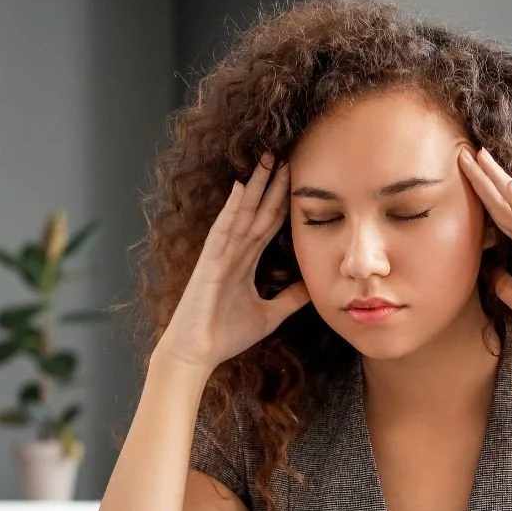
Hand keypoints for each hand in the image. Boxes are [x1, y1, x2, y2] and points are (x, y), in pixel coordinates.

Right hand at [154, 152, 310, 370]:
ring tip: (267, 160)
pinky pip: (222, 231)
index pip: (268, 225)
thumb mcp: (270, 315)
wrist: (197, 353)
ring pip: (241, 213)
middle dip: (272, 186)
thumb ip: (290, 299)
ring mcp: (220, 255)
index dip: (283, 202)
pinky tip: (241, 188)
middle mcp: (233, 253)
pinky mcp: (209, 263)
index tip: (297, 180)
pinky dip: (231, 209)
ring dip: (255, 187)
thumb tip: (314, 287)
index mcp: (245, 262)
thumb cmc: (225, 335)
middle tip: (286, 157)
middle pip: (257, 212)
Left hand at [458, 145, 511, 371]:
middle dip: (485, 177)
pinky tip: (508, 183)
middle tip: (465, 153)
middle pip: (505, 202)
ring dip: (497, 178)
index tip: (468, 174)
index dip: (485, 194)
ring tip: (479, 155)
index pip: (502, 216)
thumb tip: (492, 275)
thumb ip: (507, 286)